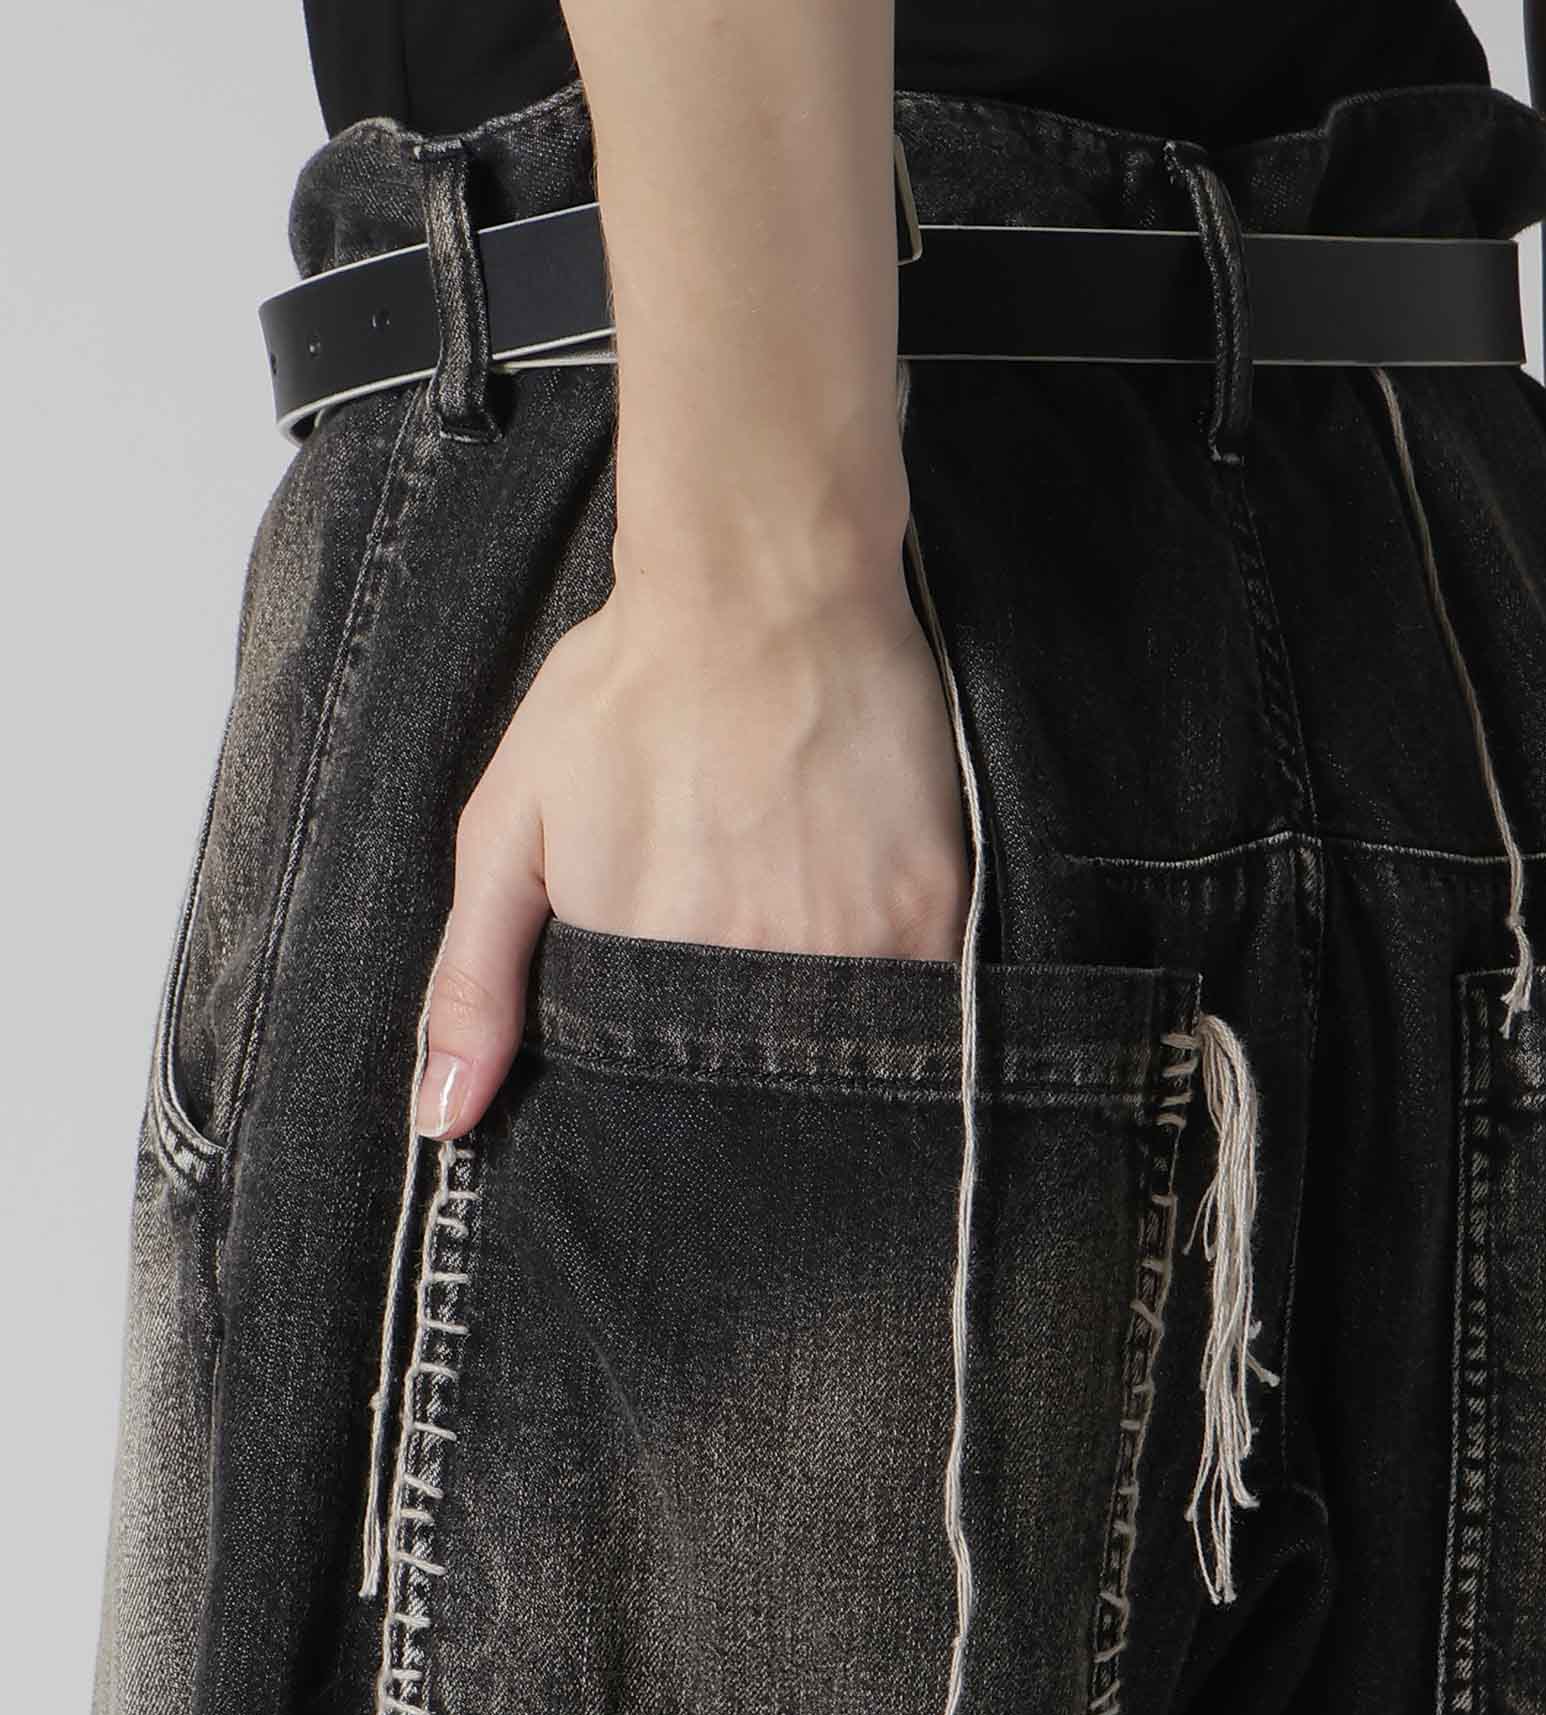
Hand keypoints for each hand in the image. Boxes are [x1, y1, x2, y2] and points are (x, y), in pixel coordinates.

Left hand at [412, 570, 970, 1137]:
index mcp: (648, 970)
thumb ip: (474, 980)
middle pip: (756, 1071)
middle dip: (746, 1045)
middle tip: (740, 934)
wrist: (763, 585)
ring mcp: (854, 946)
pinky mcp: (931, 909)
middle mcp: (754, 973)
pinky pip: (923, 996)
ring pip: (842, 1044)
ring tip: (797, 920)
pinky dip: (898, 980)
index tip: (674, 1012)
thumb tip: (439, 1123)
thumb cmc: (627, 692)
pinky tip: (858, 905)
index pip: (665, 1084)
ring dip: (822, 1016)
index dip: (669, 1062)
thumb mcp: (509, 826)